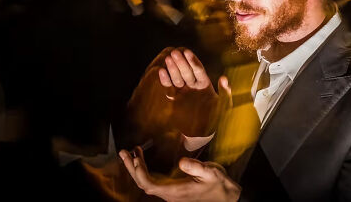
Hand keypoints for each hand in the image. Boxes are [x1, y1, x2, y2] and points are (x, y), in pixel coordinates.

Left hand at [119, 146, 240, 201]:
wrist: (227, 198)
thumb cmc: (220, 185)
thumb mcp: (212, 173)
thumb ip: (197, 167)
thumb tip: (181, 162)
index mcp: (176, 192)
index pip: (149, 185)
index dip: (140, 173)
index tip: (136, 157)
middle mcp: (170, 194)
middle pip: (144, 184)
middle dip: (132, 168)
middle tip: (123, 152)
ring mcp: (170, 193)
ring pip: (147, 183)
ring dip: (137, 168)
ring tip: (130, 152)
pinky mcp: (173, 189)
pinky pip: (153, 181)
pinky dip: (145, 170)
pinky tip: (143, 159)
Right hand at [159, 48, 231, 135]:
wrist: (202, 133)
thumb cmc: (216, 119)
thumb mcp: (224, 107)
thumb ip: (225, 93)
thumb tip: (223, 78)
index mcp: (205, 84)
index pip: (198, 70)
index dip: (193, 61)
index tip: (187, 52)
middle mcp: (193, 85)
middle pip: (186, 71)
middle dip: (181, 62)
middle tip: (175, 52)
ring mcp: (183, 91)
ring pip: (177, 77)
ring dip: (173, 68)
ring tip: (168, 59)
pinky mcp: (175, 99)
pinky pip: (169, 88)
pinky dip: (165, 81)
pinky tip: (161, 72)